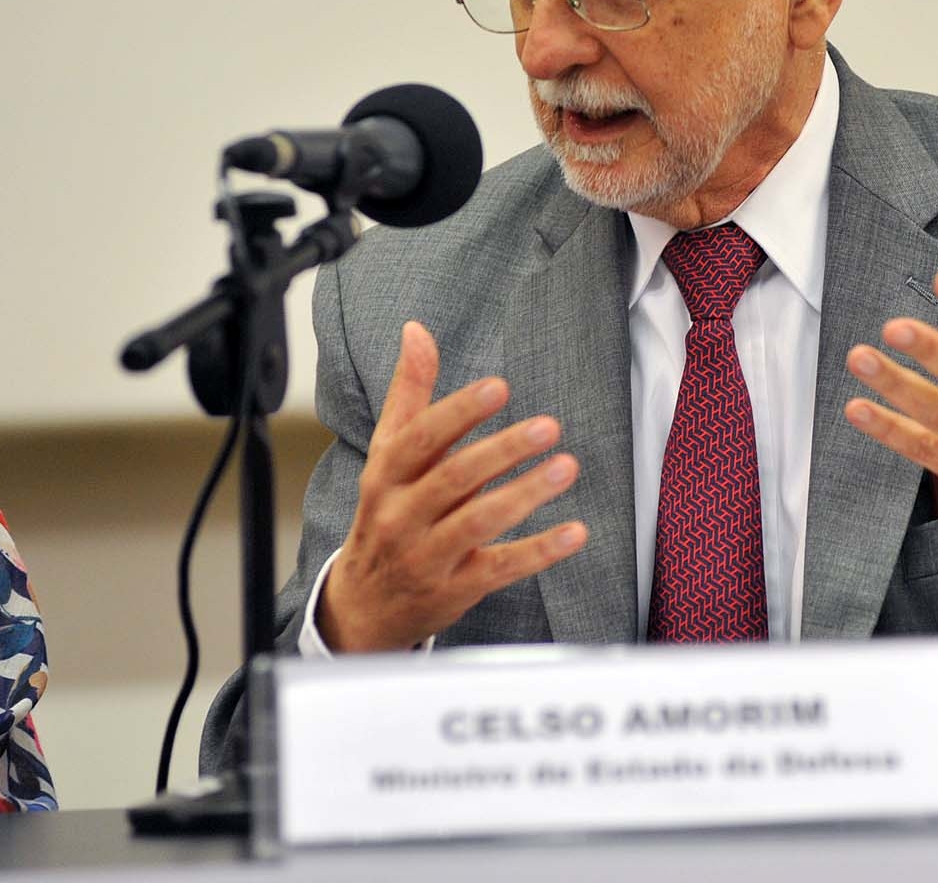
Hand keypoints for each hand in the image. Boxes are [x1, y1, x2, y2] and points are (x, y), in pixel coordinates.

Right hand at [318, 322, 586, 652]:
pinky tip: (576, 531)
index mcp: (384, 475)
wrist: (361, 607)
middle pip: (452, 478)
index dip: (459, 412)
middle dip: (502, 450)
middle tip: (549, 426)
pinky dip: (539, 551)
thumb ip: (409, 394)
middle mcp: (400, 515)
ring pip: (477, 522)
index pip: (420, 438)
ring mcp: (426, 556)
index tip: (500, 386)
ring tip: (567, 466)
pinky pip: (500, 568)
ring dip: (525, 493)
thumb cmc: (385, 514)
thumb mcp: (387, 456)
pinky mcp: (454, 590)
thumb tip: (416, 330)